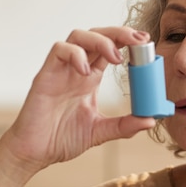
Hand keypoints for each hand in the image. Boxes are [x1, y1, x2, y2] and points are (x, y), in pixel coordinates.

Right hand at [0, 27, 156, 173]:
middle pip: (97, 34)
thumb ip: (124, 126)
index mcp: (90, 79)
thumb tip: (150, 121)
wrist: (35, 153)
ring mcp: (61, 70)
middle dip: (119, 33)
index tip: (146, 43)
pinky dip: (75, 54)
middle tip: (138, 40)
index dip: (127, 41)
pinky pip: (59, 50)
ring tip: (115, 57)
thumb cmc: (61, 139)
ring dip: (100, 40)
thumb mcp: (100, 132)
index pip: (110, 48)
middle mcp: (76, 69)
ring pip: (78, 36)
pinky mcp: (46, 75)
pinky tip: (85, 71)